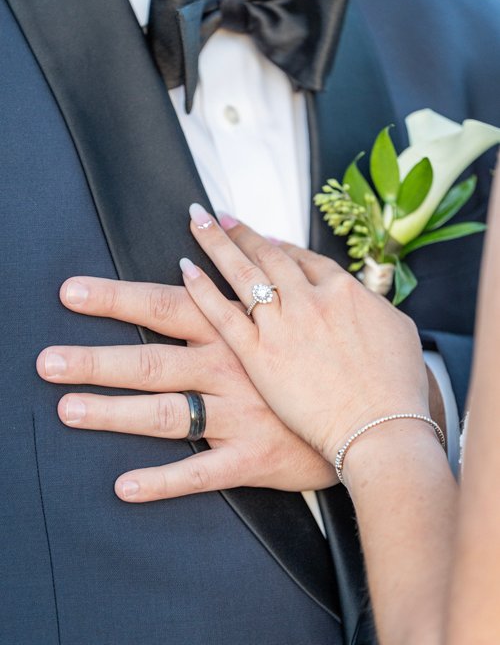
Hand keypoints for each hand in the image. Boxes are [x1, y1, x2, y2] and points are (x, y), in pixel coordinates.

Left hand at [36, 277, 335, 499]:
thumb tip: (245, 248)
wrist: (375, 413)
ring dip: (114, 412)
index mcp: (236, 332)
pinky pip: (200, 473)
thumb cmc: (335, 360)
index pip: (167, 304)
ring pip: (166, 413)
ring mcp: (238, 415)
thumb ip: (272, 279)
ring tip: (67, 409)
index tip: (73, 291)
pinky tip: (123, 487)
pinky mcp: (251, 457)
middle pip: (152, 358)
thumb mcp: (308, 309)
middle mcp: (229, 369)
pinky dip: (162, 483)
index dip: (118, 297)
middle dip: (97, 358)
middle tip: (48, 359)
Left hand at [179, 206, 429, 465]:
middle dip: (241, 232)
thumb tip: (355, 297)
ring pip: (242, 274)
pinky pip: (223, 315)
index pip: (304, 260)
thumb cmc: (397, 389)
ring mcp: (282, 326)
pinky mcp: (258, 357)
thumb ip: (369, 307)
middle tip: (217, 216)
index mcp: (344, 291)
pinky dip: (202, 289)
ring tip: (196, 222)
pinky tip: (186, 269)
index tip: (262, 237)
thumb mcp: (398, 332)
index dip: (279, 246)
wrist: (381, 429)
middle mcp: (309, 300)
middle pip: (268, 257)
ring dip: (216, 243)